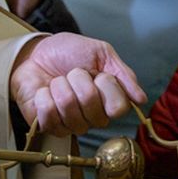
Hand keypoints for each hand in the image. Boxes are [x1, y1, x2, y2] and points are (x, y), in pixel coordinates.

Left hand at [10, 33, 147, 136]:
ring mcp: (70, 124)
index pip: (119, 108)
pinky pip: (49, 115)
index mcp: (109, 101)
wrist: (36, 53)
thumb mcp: (101, 53)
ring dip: (59, 85)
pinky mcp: (48, 126)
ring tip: (58, 81)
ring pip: (69, 108)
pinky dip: (44, 96)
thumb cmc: (68, 53)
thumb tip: (141, 99)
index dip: (106, 86)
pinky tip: (44, 92)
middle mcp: (93, 117)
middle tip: (73, 73)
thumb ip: (123, 74)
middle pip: (92, 105)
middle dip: (78, 79)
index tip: (98, 73)